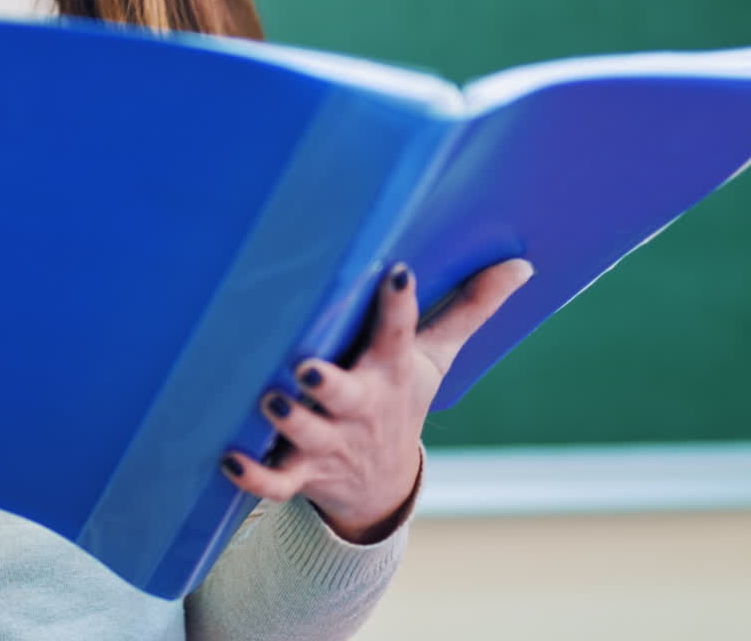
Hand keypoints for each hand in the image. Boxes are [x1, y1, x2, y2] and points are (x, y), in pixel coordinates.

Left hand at [221, 258, 534, 542]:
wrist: (382, 486)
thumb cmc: (399, 397)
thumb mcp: (435, 357)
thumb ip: (471, 309)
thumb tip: (523, 264)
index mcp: (390, 372)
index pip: (400, 333)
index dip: (400, 305)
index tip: (396, 272)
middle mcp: (359, 408)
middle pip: (345, 396)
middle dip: (327, 383)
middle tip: (305, 367)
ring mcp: (329, 443)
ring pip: (307, 437)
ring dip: (288, 422)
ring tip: (267, 400)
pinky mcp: (302, 473)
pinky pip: (276, 482)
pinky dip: (253, 476)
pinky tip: (228, 458)